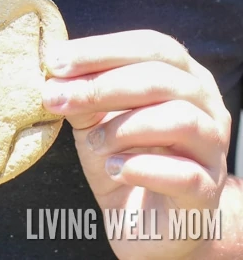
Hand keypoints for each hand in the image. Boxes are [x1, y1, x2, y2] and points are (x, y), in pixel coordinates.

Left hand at [41, 30, 231, 259]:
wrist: (148, 224)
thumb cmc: (124, 157)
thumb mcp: (95, 120)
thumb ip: (83, 96)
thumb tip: (56, 79)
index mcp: (184, 75)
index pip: (150, 46)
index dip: (102, 50)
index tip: (56, 60)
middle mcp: (207, 105)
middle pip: (161, 76)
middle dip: (103, 84)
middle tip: (59, 97)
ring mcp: (213, 148)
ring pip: (178, 118)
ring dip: (123, 126)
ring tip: (92, 142)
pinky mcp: (208, 191)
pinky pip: (183, 173)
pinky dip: (141, 167)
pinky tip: (115, 169)